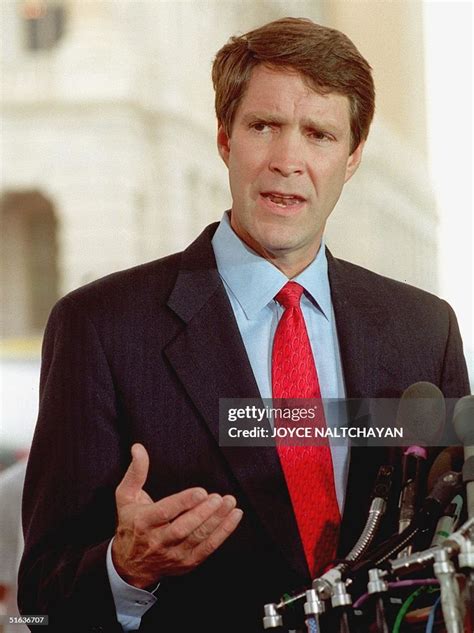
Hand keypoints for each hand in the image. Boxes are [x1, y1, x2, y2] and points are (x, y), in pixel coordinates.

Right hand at [112, 443, 242, 587]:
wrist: (130, 565)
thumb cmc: (130, 524)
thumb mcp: (126, 497)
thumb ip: (135, 472)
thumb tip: (138, 448)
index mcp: (143, 522)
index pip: (165, 512)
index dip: (184, 502)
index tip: (201, 491)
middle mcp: (158, 541)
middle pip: (183, 528)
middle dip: (203, 513)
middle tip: (219, 498)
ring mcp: (173, 554)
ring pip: (198, 538)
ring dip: (217, 521)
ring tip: (230, 503)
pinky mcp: (187, 562)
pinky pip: (208, 548)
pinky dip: (223, 533)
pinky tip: (234, 517)